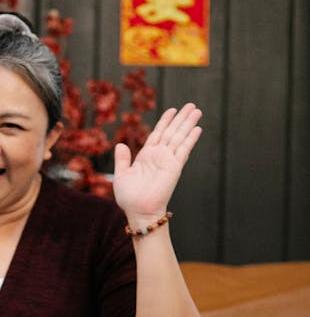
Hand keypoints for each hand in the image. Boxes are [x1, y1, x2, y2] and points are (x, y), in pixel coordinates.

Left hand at [113, 103, 201, 224]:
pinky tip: (197, 129)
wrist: (139, 211)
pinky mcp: (175, 167)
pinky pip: (184, 149)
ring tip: (196, 110)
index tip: (172, 110)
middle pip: (172, 132)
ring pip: (180, 137)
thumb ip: (122, 159)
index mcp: (146, 156)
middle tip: (191, 105)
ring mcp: (168, 160)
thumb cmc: (129, 198)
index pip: (158, 134)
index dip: (165, 121)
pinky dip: (190, 139)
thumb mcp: (122, 175)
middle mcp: (159, 156)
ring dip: (188, 124)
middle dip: (181, 118)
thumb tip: (119, 144)